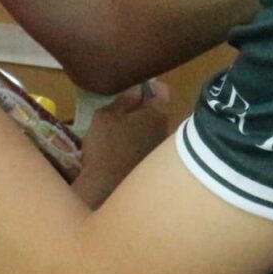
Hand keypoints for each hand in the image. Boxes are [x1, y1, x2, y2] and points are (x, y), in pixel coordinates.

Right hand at [71, 81, 172, 207]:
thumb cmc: (105, 146)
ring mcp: (161, 149)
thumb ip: (124, 99)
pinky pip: (147, 144)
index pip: (161, 89)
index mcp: (157, 113)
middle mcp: (166, 129)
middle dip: (142, 107)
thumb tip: (137, 90)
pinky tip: (121, 148)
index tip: (132, 87)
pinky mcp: (154, 165)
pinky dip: (137, 142)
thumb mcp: (106, 115)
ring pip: (152, 128)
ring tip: (118, 129)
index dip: (147, 85)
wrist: (106, 188)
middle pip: (158, 110)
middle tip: (121, 108)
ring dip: (139, 125)